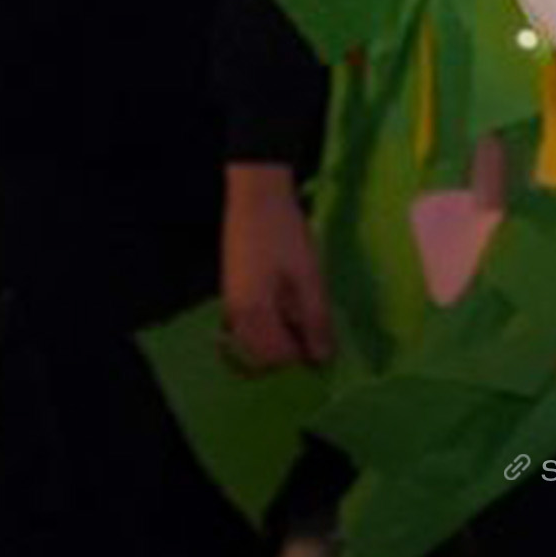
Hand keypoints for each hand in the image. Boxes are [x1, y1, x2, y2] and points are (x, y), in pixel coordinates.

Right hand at [219, 163, 333, 371]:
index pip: (277, 358)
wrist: (257, 196)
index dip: (303, 355)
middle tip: (315, 330)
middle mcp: (236, 316)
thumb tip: (323, 360)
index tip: (324, 341)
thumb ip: (316, 320)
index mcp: (254, 315)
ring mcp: (231, 303)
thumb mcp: (309, 277)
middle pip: (261, 355)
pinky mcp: (232, 290)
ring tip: (303, 315)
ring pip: (254, 340)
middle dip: (289, 350)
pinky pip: (248, 323)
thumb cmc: (285, 235)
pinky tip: (286, 306)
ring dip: (279, 338)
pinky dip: (268, 323)